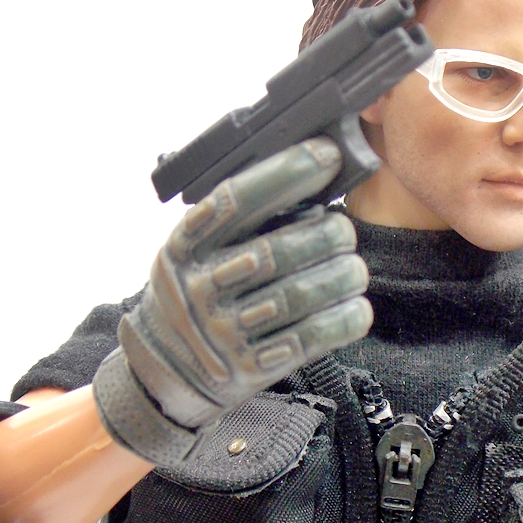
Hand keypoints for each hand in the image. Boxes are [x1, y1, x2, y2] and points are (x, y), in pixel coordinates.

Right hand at [93, 137, 371, 465]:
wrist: (166, 366)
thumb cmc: (198, 291)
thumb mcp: (196, 249)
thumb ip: (240, 221)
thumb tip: (313, 181)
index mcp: (187, 245)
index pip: (237, 199)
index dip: (286, 173)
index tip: (327, 156)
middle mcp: (201, 286)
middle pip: (277, 251)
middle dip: (326, 235)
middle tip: (345, 231)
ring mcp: (225, 330)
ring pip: (299, 295)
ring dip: (341, 277)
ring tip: (354, 269)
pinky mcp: (250, 365)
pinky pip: (308, 339)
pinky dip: (342, 320)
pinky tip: (356, 307)